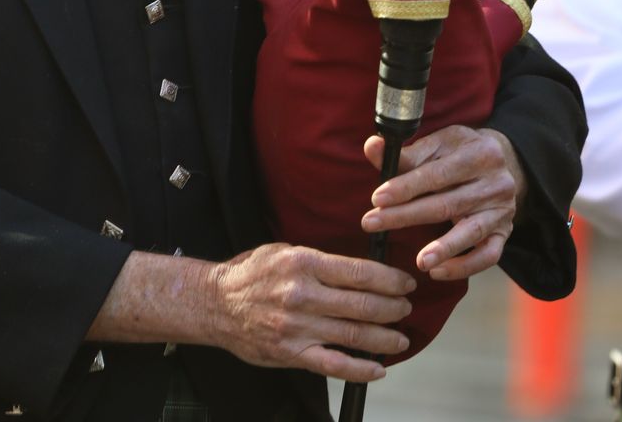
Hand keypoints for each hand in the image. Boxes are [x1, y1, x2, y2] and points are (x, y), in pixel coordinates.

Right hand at [207, 243, 414, 380]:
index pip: (359, 272)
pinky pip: (334, 365)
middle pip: (363, 304)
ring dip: (385, 338)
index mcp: (302, 263)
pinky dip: (360, 369)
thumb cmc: (251, 274)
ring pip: (354, 335)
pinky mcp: (291, 353)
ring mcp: (297, 326)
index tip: (405, 283)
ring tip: (400, 338)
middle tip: (406, 309)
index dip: (390, 280)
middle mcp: (301, 294)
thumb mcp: (284, 252)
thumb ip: (320, 262)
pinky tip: (378, 369)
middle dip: (394, 308)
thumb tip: (361, 270)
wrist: (215, 303)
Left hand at [361, 125, 522, 280]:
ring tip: (419, 262)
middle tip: (371, 224)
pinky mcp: (504, 232)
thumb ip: (405, 152)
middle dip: (406, 216)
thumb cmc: (458, 153)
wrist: (502, 163)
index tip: (376, 199)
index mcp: (479, 152)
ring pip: (470, 231)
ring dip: (443, 248)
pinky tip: (438, 272)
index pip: (437, 173)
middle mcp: (496, 182)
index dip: (406, 187)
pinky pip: (488, 255)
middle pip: (447, 204)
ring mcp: (502, 209)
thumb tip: (372, 147)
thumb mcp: (437, 144)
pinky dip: (464, 267)